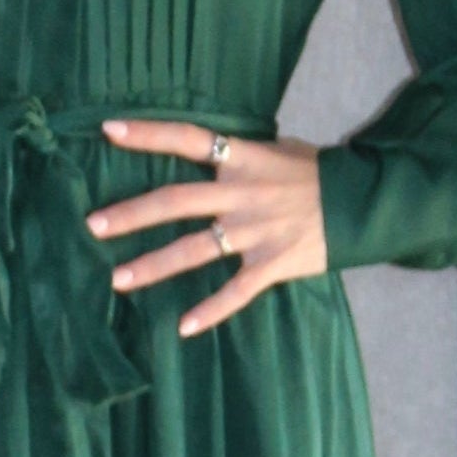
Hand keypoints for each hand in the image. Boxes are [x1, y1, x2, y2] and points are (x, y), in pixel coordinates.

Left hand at [85, 119, 325, 337]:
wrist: (362, 203)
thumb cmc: (316, 175)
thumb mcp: (277, 151)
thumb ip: (238, 155)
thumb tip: (204, 151)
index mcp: (242, 158)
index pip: (188, 138)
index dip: (148, 134)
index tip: (107, 130)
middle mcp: (242, 193)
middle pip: (177, 201)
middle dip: (133, 214)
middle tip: (93, 226)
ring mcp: (256, 231)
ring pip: (196, 249)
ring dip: (154, 265)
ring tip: (117, 280)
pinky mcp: (273, 264)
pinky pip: (236, 292)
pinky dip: (211, 311)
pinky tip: (184, 327)